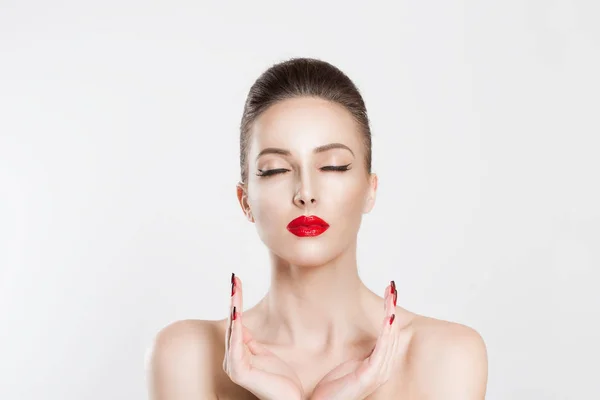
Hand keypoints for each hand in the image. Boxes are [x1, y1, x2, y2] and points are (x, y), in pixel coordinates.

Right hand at [223, 274, 304, 399]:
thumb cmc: (280, 382)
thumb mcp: (266, 355)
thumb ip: (252, 342)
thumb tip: (240, 325)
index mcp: (240, 353)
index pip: (235, 322)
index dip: (235, 301)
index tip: (236, 280)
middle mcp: (234, 358)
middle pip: (232, 323)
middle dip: (233, 300)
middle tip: (234, 279)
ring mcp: (235, 366)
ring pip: (233, 331)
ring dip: (233, 309)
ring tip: (234, 290)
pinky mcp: (240, 372)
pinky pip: (236, 348)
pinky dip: (235, 331)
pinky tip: (236, 314)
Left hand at [309, 281, 411, 399]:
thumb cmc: (333, 390)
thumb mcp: (347, 365)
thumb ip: (357, 354)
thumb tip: (357, 336)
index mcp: (378, 363)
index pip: (387, 332)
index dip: (389, 312)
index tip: (389, 292)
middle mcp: (382, 366)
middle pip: (391, 331)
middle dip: (392, 308)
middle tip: (392, 287)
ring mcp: (378, 371)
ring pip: (389, 336)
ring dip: (391, 314)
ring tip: (391, 295)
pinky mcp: (371, 375)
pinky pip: (382, 349)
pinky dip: (387, 332)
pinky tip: (389, 317)